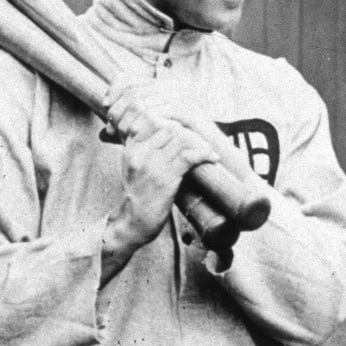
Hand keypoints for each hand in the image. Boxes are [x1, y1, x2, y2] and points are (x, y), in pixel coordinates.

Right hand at [107, 117, 221, 249]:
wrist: (132, 222)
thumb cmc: (139, 197)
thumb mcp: (134, 168)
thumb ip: (146, 151)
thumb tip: (167, 136)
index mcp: (132, 149)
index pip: (154, 123)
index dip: (174, 125)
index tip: (186, 133)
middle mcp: (140, 154)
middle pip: (170, 129)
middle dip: (188, 134)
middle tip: (200, 142)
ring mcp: (153, 165)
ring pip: (181, 140)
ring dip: (199, 143)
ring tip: (208, 150)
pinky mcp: (166, 178)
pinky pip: (189, 157)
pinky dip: (205, 154)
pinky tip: (213, 158)